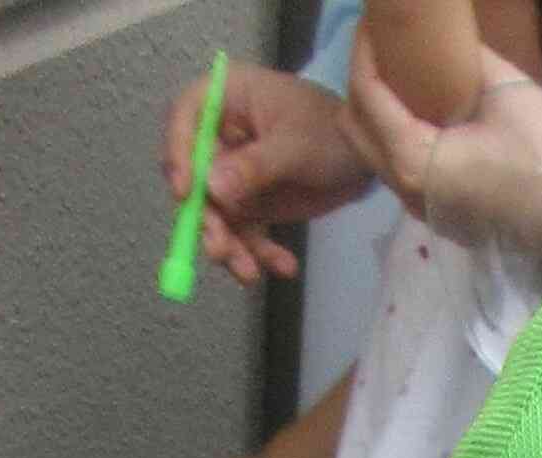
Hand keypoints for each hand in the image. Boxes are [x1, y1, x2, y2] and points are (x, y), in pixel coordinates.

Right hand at [167, 61, 368, 285]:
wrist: (363, 157)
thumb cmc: (331, 132)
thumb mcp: (295, 147)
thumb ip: (254, 167)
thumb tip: (211, 188)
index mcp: (225, 99)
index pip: (185, 120)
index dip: (178, 155)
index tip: (184, 193)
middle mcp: (219, 135)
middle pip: (194, 177)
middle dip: (206, 219)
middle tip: (220, 250)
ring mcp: (231, 172)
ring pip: (216, 213)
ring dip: (231, 247)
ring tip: (251, 273)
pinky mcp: (249, 203)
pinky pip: (243, 233)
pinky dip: (259, 254)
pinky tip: (284, 267)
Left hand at [349, 33, 541, 250]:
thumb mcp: (504, 86)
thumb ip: (462, 57)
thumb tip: (440, 32)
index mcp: (415, 159)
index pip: (367, 94)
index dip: (364, 50)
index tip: (372, 23)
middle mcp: (406, 190)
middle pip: (354, 128)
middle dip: (359, 83)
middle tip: (379, 50)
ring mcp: (420, 210)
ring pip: (372, 154)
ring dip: (375, 114)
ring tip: (396, 79)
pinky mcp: (437, 216)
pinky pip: (397, 172)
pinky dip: (394, 139)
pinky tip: (417, 115)